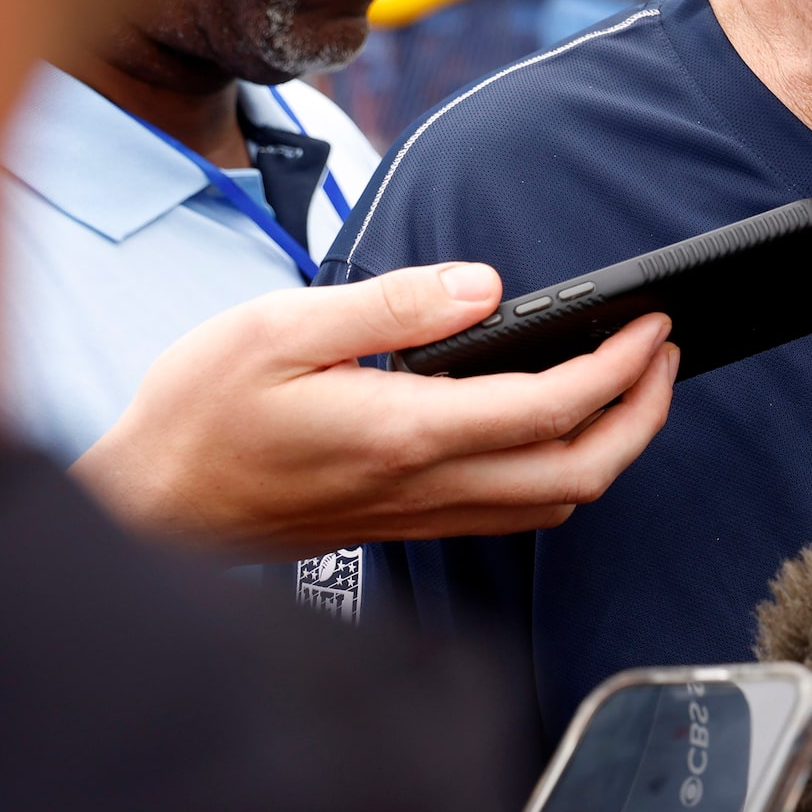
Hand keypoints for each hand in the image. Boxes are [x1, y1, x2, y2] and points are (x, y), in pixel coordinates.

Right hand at [71, 263, 679, 555]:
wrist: (145, 507)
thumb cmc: (196, 415)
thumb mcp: (278, 330)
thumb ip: (390, 305)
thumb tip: (484, 286)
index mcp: (404, 432)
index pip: (552, 407)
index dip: (620, 366)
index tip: (652, 325)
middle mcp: (425, 486)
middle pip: (581, 470)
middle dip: (644, 413)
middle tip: (666, 354)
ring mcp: (419, 515)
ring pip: (556, 502)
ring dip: (612, 447)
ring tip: (632, 386)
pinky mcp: (405, 525)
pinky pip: (515, 514)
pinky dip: (564, 475)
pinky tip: (560, 433)